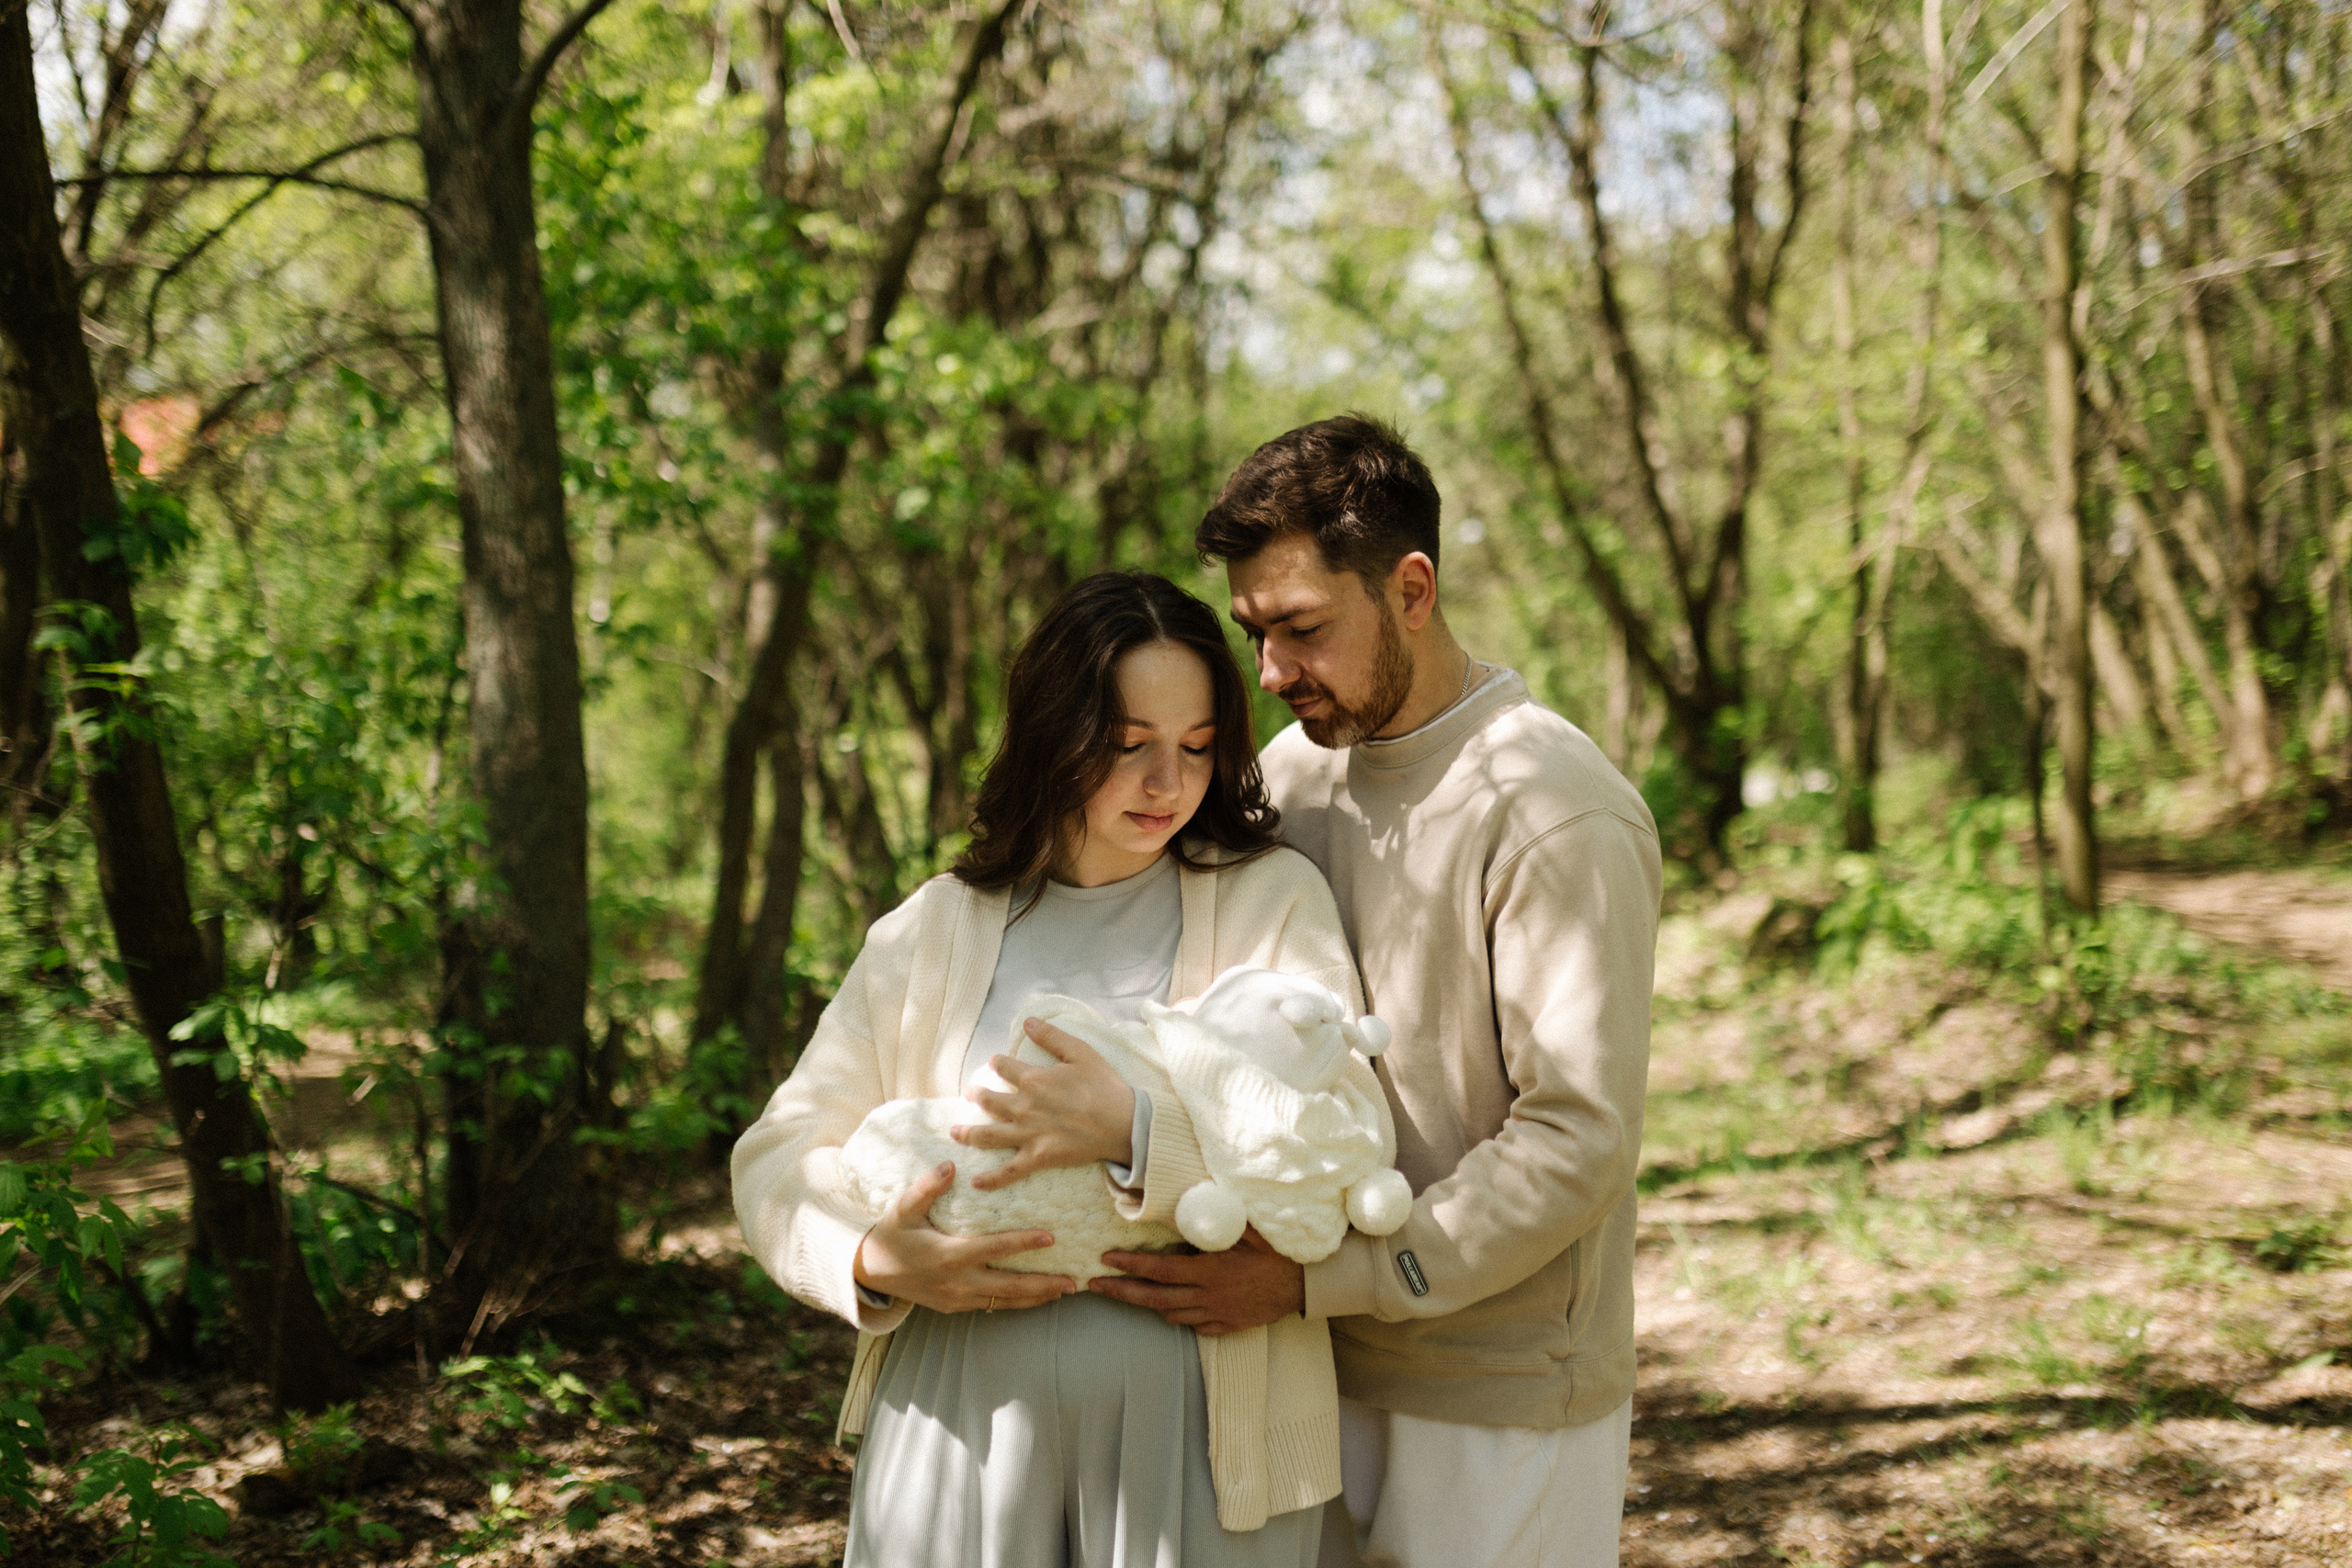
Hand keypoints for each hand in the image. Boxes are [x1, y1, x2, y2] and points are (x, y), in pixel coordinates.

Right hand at [851, 1161, 1074, 1313]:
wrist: (870, 1273)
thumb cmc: (891, 1236)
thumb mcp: (903, 1209)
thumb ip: (926, 1188)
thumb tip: (951, 1166)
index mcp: (948, 1255)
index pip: (994, 1248)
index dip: (1023, 1243)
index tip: (1051, 1237)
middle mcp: (957, 1282)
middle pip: (1009, 1286)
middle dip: (1043, 1284)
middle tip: (1074, 1281)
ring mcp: (957, 1299)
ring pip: (1004, 1302)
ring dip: (1035, 1297)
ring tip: (1064, 1291)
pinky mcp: (955, 1307)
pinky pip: (991, 1307)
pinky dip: (1015, 1303)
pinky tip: (1034, 1297)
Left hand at [954, 1017, 1137, 1190]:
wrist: (1123, 1123)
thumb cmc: (1104, 1086)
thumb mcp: (1081, 1052)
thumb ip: (1052, 1036)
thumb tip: (1027, 1021)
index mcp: (1033, 1079)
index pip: (1003, 1067)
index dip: (998, 1063)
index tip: (997, 1063)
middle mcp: (1023, 1107)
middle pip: (989, 1100)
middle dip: (976, 1095)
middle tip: (970, 1094)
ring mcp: (1028, 1134)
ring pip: (989, 1135)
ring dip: (968, 1133)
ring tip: (955, 1131)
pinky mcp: (1038, 1157)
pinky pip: (1009, 1171)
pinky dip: (992, 1179)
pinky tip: (976, 1183)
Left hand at [1088, 1227, 1303, 1335]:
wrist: (1306, 1287)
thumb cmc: (1278, 1254)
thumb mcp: (1250, 1230)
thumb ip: (1219, 1218)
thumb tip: (1192, 1196)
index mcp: (1209, 1271)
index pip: (1160, 1270)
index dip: (1130, 1265)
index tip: (1107, 1260)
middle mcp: (1207, 1296)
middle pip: (1154, 1298)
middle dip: (1122, 1292)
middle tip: (1094, 1287)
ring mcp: (1216, 1314)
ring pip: (1171, 1314)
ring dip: (1146, 1305)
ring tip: (1126, 1295)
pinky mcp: (1227, 1325)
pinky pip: (1195, 1326)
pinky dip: (1178, 1318)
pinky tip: (1169, 1311)